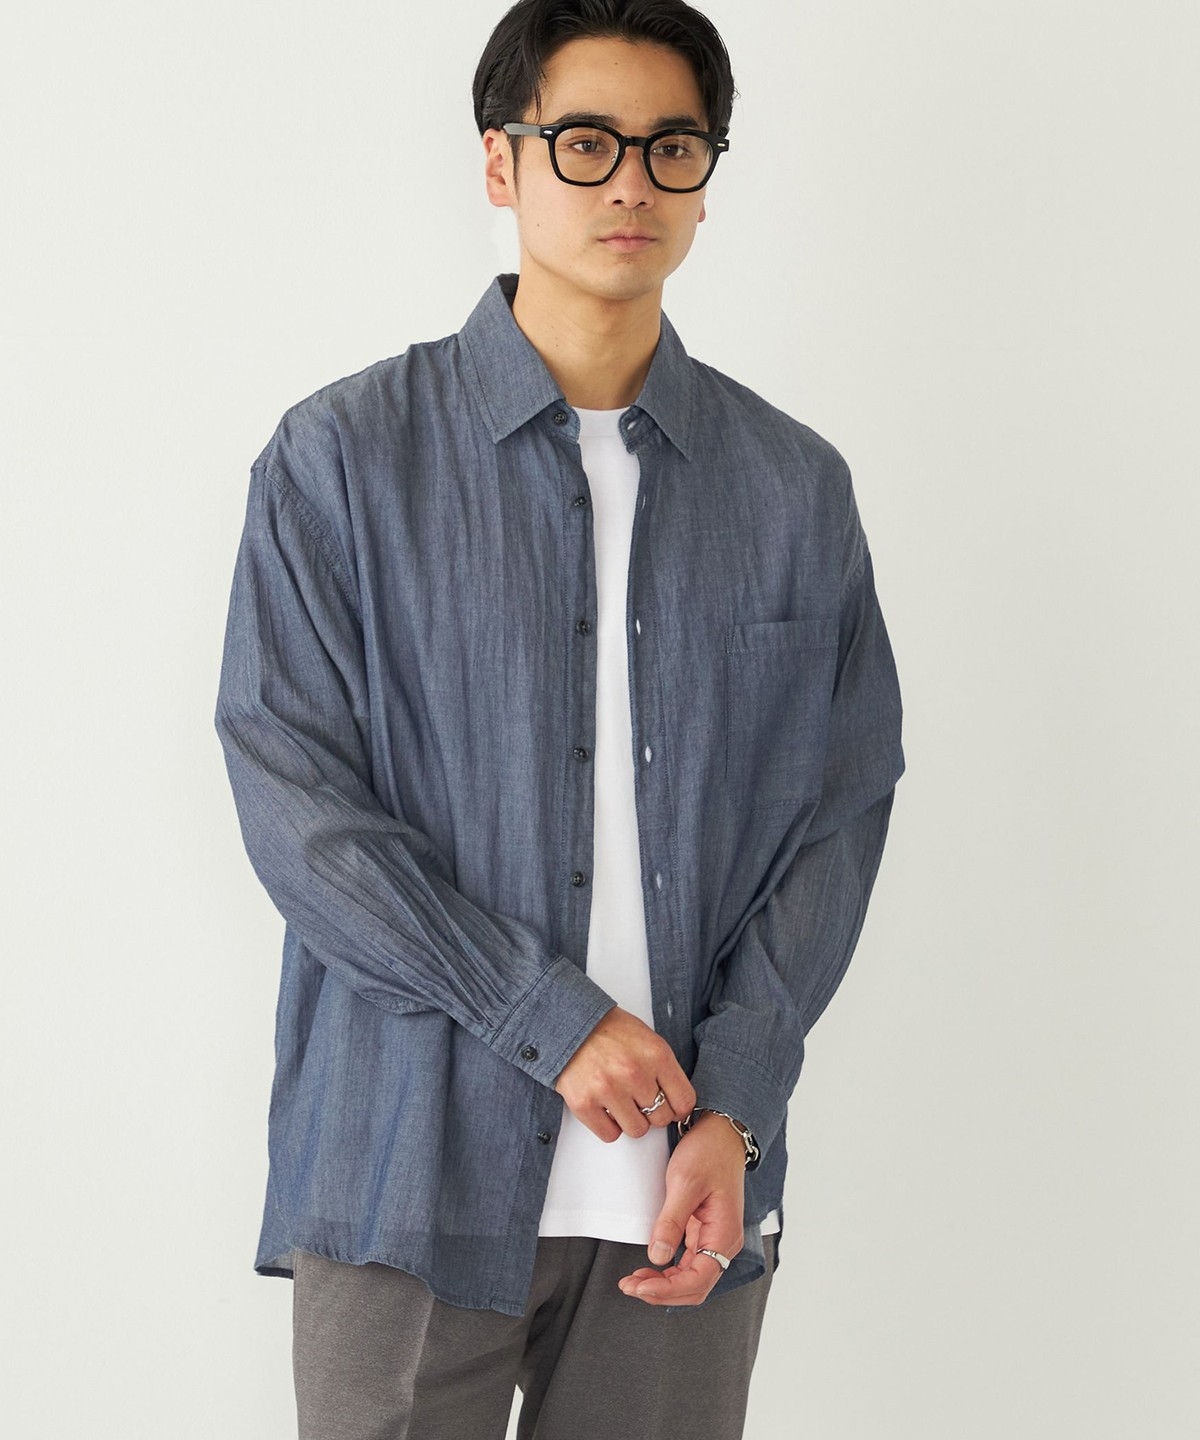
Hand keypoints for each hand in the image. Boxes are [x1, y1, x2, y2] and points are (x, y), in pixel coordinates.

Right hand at [553, 1007, 694, 1141]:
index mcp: (656, 1055)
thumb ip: (665, 1069)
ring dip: (631, 1120)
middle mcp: (634, 1074)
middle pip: (661, 1119)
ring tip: (621, 1102)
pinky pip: (610, 1134)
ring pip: (637, 1130)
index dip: (678, 1107)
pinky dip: (609, 1126)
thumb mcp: (648, 1039)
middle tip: (639, 1099)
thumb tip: (678, 1103)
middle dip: (652, 1112)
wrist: (570, 1023)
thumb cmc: (610, 1031)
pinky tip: (605, 1108)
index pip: (684, 1101)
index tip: (671, 1106)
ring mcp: (608, 1090)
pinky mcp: (584, 1103)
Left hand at [618, 1110, 745, 1305]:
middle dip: (662, 1293)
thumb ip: (671, 1222)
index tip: (640, 1287)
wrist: (720, 1132)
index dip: (668, 1290)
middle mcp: (723, 1243)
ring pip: (691, 1279)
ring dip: (663, 1286)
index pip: (698, 1280)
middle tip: (629, 1287)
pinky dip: (668, 1273)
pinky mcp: (704, 1232)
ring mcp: (714, 1239)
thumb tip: (656, 1257)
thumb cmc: (708, 1152)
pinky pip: (688, 1264)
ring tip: (633, 1282)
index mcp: (724, 1234)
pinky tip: (648, 1270)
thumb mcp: (684, 1182)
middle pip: (695, 1287)